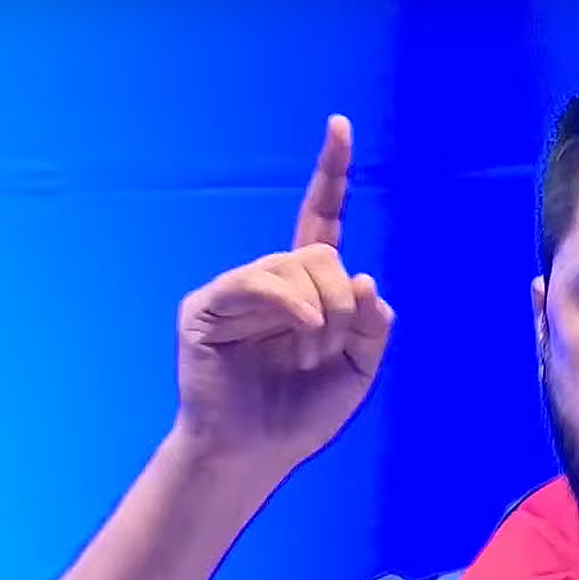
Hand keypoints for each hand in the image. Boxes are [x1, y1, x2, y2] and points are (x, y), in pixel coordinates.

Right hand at [172, 114, 394, 471]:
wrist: (253, 454)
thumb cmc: (300, 415)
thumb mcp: (358, 371)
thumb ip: (371, 325)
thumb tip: (363, 276)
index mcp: (308, 291)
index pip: (321, 220)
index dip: (331, 175)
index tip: (339, 125)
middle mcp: (272, 281)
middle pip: (321, 253)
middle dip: (341, 302)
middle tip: (329, 350)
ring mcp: (237, 290)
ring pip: (295, 266)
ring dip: (319, 314)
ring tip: (310, 357)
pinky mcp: (208, 306)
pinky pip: (257, 282)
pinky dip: (289, 307)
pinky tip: (301, 336)